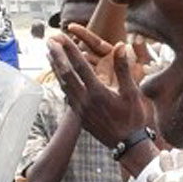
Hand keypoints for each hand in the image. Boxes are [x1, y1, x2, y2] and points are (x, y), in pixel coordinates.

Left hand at [48, 25, 149, 148]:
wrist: (128, 145)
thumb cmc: (133, 117)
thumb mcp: (131, 91)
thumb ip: (123, 68)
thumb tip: (119, 45)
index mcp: (97, 91)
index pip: (79, 65)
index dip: (69, 49)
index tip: (60, 36)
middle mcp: (84, 100)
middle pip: (65, 73)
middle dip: (56, 55)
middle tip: (48, 41)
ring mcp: (80, 109)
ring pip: (63, 85)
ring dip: (55, 68)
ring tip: (49, 54)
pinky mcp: (79, 116)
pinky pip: (67, 95)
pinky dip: (61, 82)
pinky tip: (59, 75)